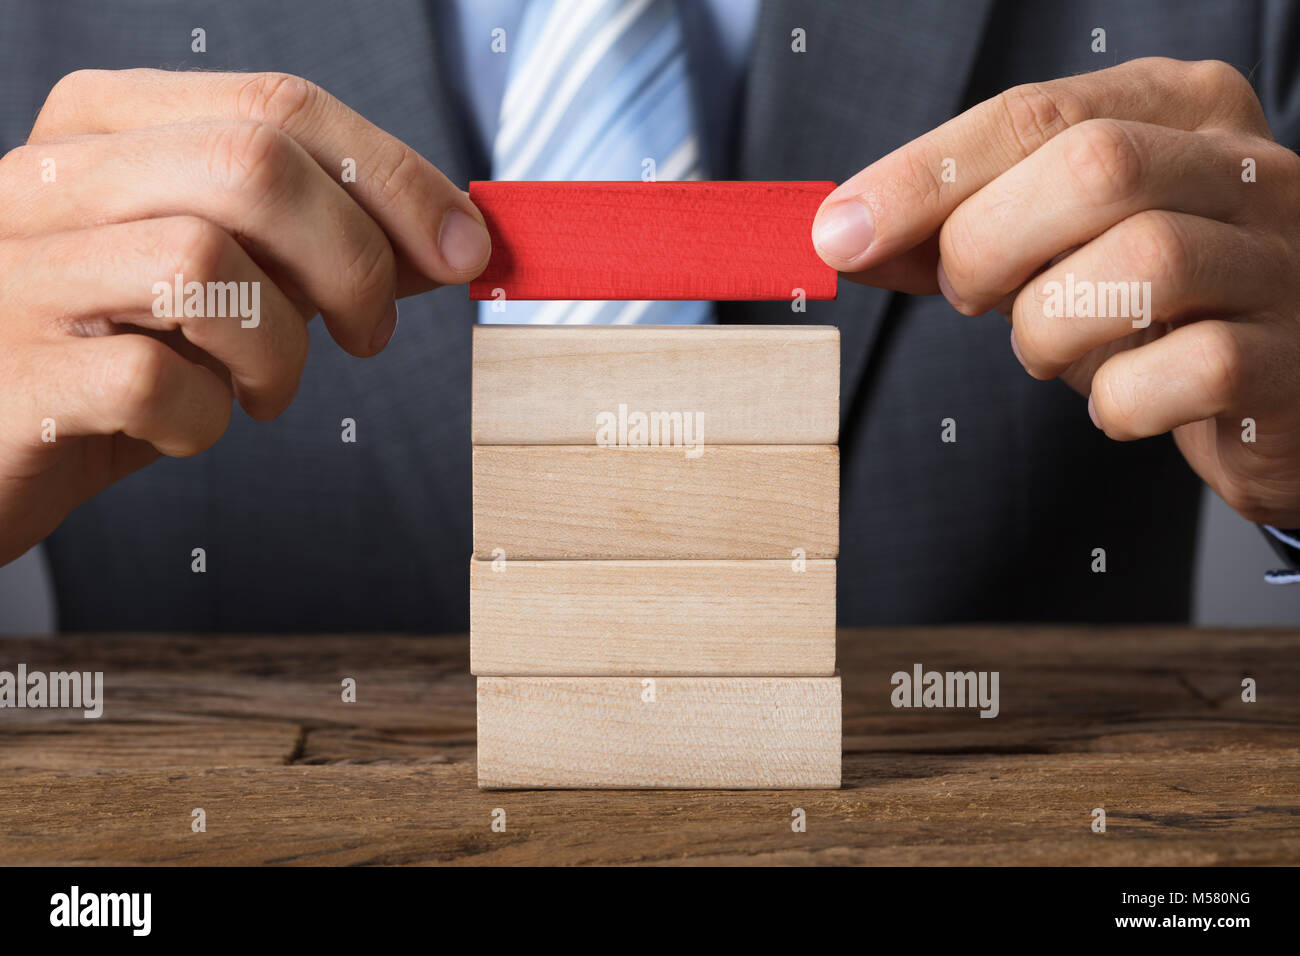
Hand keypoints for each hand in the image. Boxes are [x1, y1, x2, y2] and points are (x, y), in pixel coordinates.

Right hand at [0, 70, 491, 565]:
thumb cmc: (121, 349)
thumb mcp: (224, 279)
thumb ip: (315, 244)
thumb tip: (450, 238)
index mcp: (108, 127)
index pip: (280, 106)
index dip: (395, 177)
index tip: (464, 247)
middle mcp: (51, 178)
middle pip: (252, 166)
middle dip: (352, 259)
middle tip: (368, 333)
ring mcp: (20, 274)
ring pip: (206, 264)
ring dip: (278, 349)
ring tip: (264, 387)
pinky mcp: (13, 377)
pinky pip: (152, 382)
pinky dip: (205, 420)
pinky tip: (188, 427)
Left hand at [813, 57, 1299, 525]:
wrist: (1280, 390)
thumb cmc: (1149, 305)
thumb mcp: (1053, 245)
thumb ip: (958, 229)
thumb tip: (841, 234)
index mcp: (1178, 108)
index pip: (1033, 114)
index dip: (923, 177)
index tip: (838, 234)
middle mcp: (1246, 167)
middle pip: (1090, 170)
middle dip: (988, 246)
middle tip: (971, 296)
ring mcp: (1284, 260)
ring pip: (1140, 261)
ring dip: (1048, 328)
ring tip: (1050, 349)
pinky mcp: (1292, 360)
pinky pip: (1189, 371)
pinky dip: (1119, 402)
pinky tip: (1120, 402)